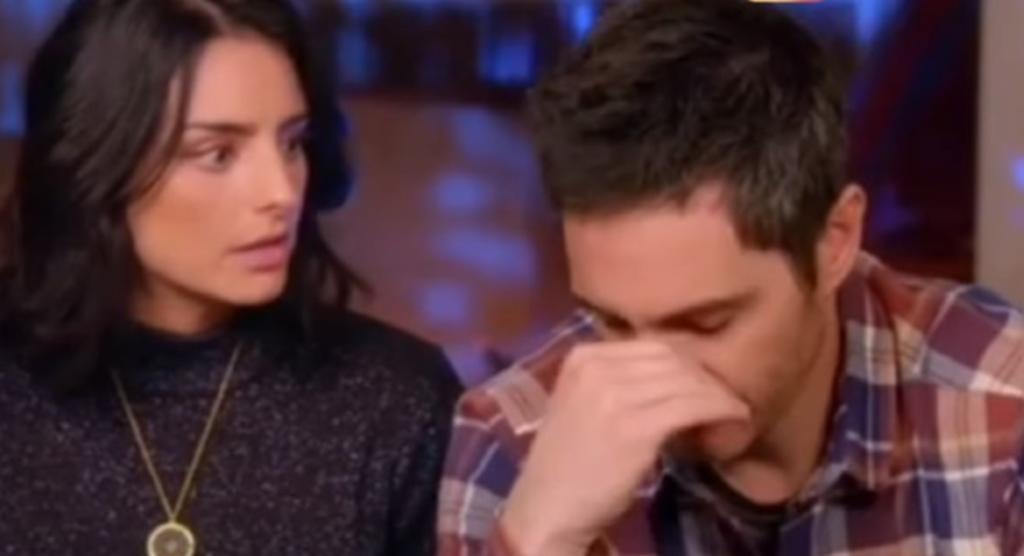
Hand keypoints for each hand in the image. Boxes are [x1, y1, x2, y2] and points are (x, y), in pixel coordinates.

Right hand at [500, 340, 750, 554]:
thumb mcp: (584, 404)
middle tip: (726, 397)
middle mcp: (596, 368)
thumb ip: (618, 382)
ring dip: (719, 394)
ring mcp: (613, 395)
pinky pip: (692, 406)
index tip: (707, 382)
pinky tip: (733, 420)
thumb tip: (678, 376)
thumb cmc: (569, 463)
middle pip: (672, 358)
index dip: (688, 362)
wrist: (548, 508)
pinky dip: (720, 410)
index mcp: (582, 356)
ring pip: (687, 380)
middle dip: (706, 376)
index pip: (652, 345)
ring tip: (734, 410)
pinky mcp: (635, 427)